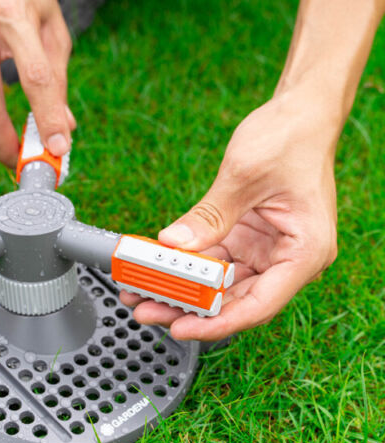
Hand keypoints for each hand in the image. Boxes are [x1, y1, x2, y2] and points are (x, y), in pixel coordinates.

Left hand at [121, 88, 339, 340]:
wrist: (300, 114)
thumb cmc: (290, 139)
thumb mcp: (244, 176)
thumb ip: (209, 216)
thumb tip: (172, 246)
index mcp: (304, 252)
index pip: (258, 305)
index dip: (217, 322)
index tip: (180, 328)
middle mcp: (287, 259)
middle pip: (234, 300)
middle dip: (188, 309)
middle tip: (145, 310)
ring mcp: (265, 251)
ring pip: (219, 286)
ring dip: (180, 290)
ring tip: (140, 294)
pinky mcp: (246, 239)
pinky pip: (212, 262)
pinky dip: (185, 267)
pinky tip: (155, 269)